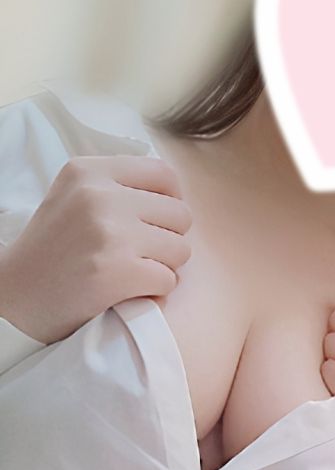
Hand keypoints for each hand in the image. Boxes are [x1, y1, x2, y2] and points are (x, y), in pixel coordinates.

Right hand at [0, 155, 191, 343]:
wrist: (17, 298)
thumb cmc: (52, 252)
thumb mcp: (74, 198)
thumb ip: (118, 189)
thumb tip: (175, 196)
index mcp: (89, 172)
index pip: (163, 174)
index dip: (172, 201)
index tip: (159, 222)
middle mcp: (100, 196)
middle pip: (180, 214)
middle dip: (169, 239)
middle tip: (141, 254)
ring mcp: (111, 233)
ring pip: (181, 249)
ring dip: (165, 268)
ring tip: (134, 273)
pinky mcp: (119, 271)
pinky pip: (169, 281)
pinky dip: (156, 293)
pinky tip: (130, 292)